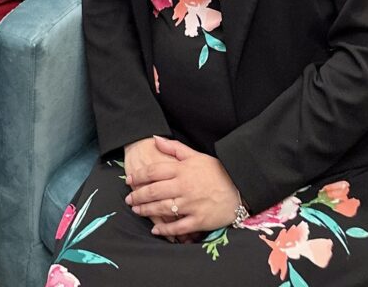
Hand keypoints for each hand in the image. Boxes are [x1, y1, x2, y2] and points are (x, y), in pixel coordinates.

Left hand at [125, 136, 240, 235]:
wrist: (239, 187)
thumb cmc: (216, 171)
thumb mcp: (195, 155)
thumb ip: (174, 148)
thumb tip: (155, 138)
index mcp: (182, 170)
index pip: (154, 172)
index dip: (139, 176)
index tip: (129, 180)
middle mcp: (184, 187)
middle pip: (154, 191)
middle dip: (138, 195)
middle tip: (128, 199)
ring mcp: (191, 204)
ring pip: (162, 208)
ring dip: (146, 210)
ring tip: (136, 210)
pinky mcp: (199, 220)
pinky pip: (178, 227)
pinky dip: (165, 229)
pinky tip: (155, 230)